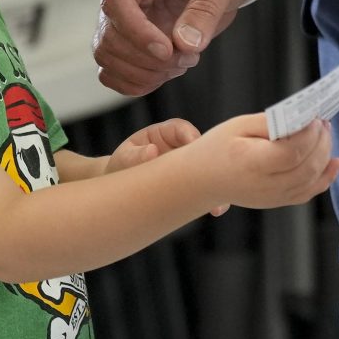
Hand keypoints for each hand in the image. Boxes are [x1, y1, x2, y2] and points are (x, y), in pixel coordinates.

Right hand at [95, 0, 260, 95]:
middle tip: (187, 57)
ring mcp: (123, 16)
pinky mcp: (130, 38)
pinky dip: (138, 81)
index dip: (137, 32)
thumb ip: (205, 8)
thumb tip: (184, 43)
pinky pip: (114, 70)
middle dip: (147, 57)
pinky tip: (167, 72)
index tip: (167, 50)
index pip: (116, 0)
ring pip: (107, 56)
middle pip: (108, 35)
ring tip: (182, 62)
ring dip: (144, 72)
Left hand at [105, 118, 224, 213]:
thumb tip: (152, 151)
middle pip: (203, 148)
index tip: (194, 147)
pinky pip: (208, 189)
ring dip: (215, 184)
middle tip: (212, 176)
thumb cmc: (123, 168)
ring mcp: (190, 166)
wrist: (120, 190)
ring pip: (210, 171)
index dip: (190, 136)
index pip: (182, 129)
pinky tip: (216, 210)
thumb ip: (135, 154)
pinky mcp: (194, 184)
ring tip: (218, 203)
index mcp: (165, 133)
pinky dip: (213, 198)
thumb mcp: (124, 159)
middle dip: (209, 162)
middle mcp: (182, 147)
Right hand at [197, 114, 338, 209]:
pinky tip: (336, 162)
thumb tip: (303, 118)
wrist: (202, 180)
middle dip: (322, 141)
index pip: (293, 152)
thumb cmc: (219, 147)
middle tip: (323, 122)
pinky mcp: (278, 202)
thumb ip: (272, 121)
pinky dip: (326, 178)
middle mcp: (266, 185)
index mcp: (253, 163)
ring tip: (325, 133)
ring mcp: (273, 198)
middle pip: (307, 167)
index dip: (310, 134)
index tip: (315, 117)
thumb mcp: (240, 125)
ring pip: (312, 180)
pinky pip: (308, 193)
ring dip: (325, 155)